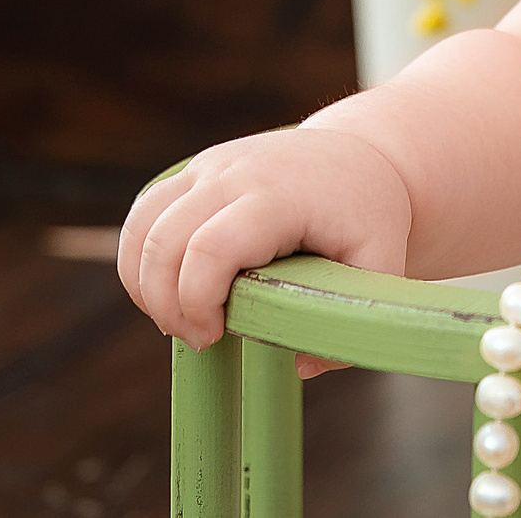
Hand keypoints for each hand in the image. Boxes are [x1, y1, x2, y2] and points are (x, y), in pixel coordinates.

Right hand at [119, 126, 413, 365]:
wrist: (358, 153)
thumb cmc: (368, 212)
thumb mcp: (382, 261)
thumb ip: (352, 320)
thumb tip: (305, 366)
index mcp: (278, 195)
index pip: (211, 249)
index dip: (197, 302)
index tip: (214, 338)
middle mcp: (234, 173)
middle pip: (164, 242)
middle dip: (166, 304)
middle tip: (201, 339)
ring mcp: (208, 167)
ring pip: (142, 227)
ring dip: (144, 284)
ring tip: (181, 320)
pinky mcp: (193, 172)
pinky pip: (143, 216)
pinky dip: (139, 261)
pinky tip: (168, 294)